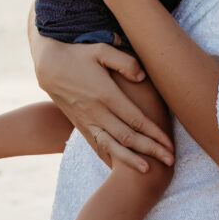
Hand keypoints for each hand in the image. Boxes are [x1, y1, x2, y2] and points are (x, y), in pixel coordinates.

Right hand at [28, 9, 174, 172]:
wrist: (48, 66)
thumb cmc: (79, 53)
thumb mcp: (102, 49)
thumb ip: (125, 62)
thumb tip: (143, 76)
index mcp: (105, 94)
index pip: (135, 119)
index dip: (153, 133)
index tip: (169, 143)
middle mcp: (96, 112)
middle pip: (127, 137)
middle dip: (150, 149)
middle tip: (170, 160)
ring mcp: (86, 121)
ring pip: (111, 146)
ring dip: (130, 159)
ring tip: (148, 170)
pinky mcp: (80, 125)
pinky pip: (97, 145)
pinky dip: (110, 157)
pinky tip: (120, 166)